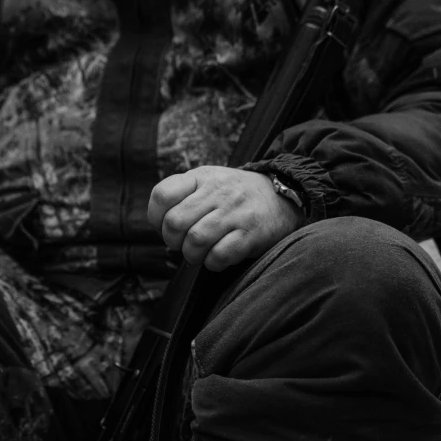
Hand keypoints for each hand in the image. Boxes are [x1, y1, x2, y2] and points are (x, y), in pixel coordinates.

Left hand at [147, 166, 303, 271]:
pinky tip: (219, 257)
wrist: (284, 196)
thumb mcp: (210, 181)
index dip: (156, 217)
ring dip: (192, 255)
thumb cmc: (237, 195)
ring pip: (195, 241)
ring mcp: (235, 212)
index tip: (165, 225)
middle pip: (174, 223)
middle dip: (173, 242)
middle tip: (184, 244)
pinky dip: (213, 263)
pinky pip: (219, 255)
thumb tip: (160, 225)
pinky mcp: (251, 233)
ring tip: (201, 253)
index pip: (162, 195)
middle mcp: (217, 192)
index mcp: (202, 177)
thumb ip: (183, 195)